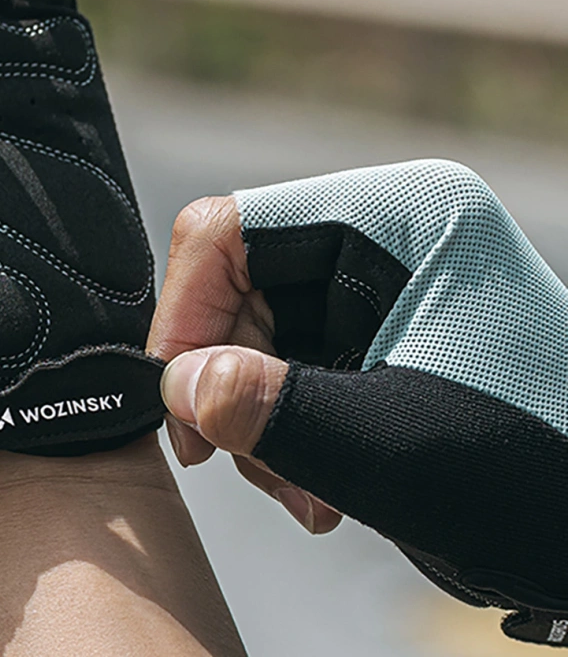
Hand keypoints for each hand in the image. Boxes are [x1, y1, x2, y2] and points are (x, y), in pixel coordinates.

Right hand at [149, 162, 567, 646]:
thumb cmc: (540, 477)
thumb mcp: (400, 449)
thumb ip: (278, 411)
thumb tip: (179, 386)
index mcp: (403, 216)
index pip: (237, 227)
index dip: (189, 312)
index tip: (179, 399)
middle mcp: (387, 232)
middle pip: (241, 284)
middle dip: (230, 380)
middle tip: (247, 466)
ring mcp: (383, 280)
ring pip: (257, 330)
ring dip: (257, 416)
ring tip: (303, 494)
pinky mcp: (379, 327)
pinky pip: (289, 361)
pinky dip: (284, 425)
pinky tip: (318, 484)